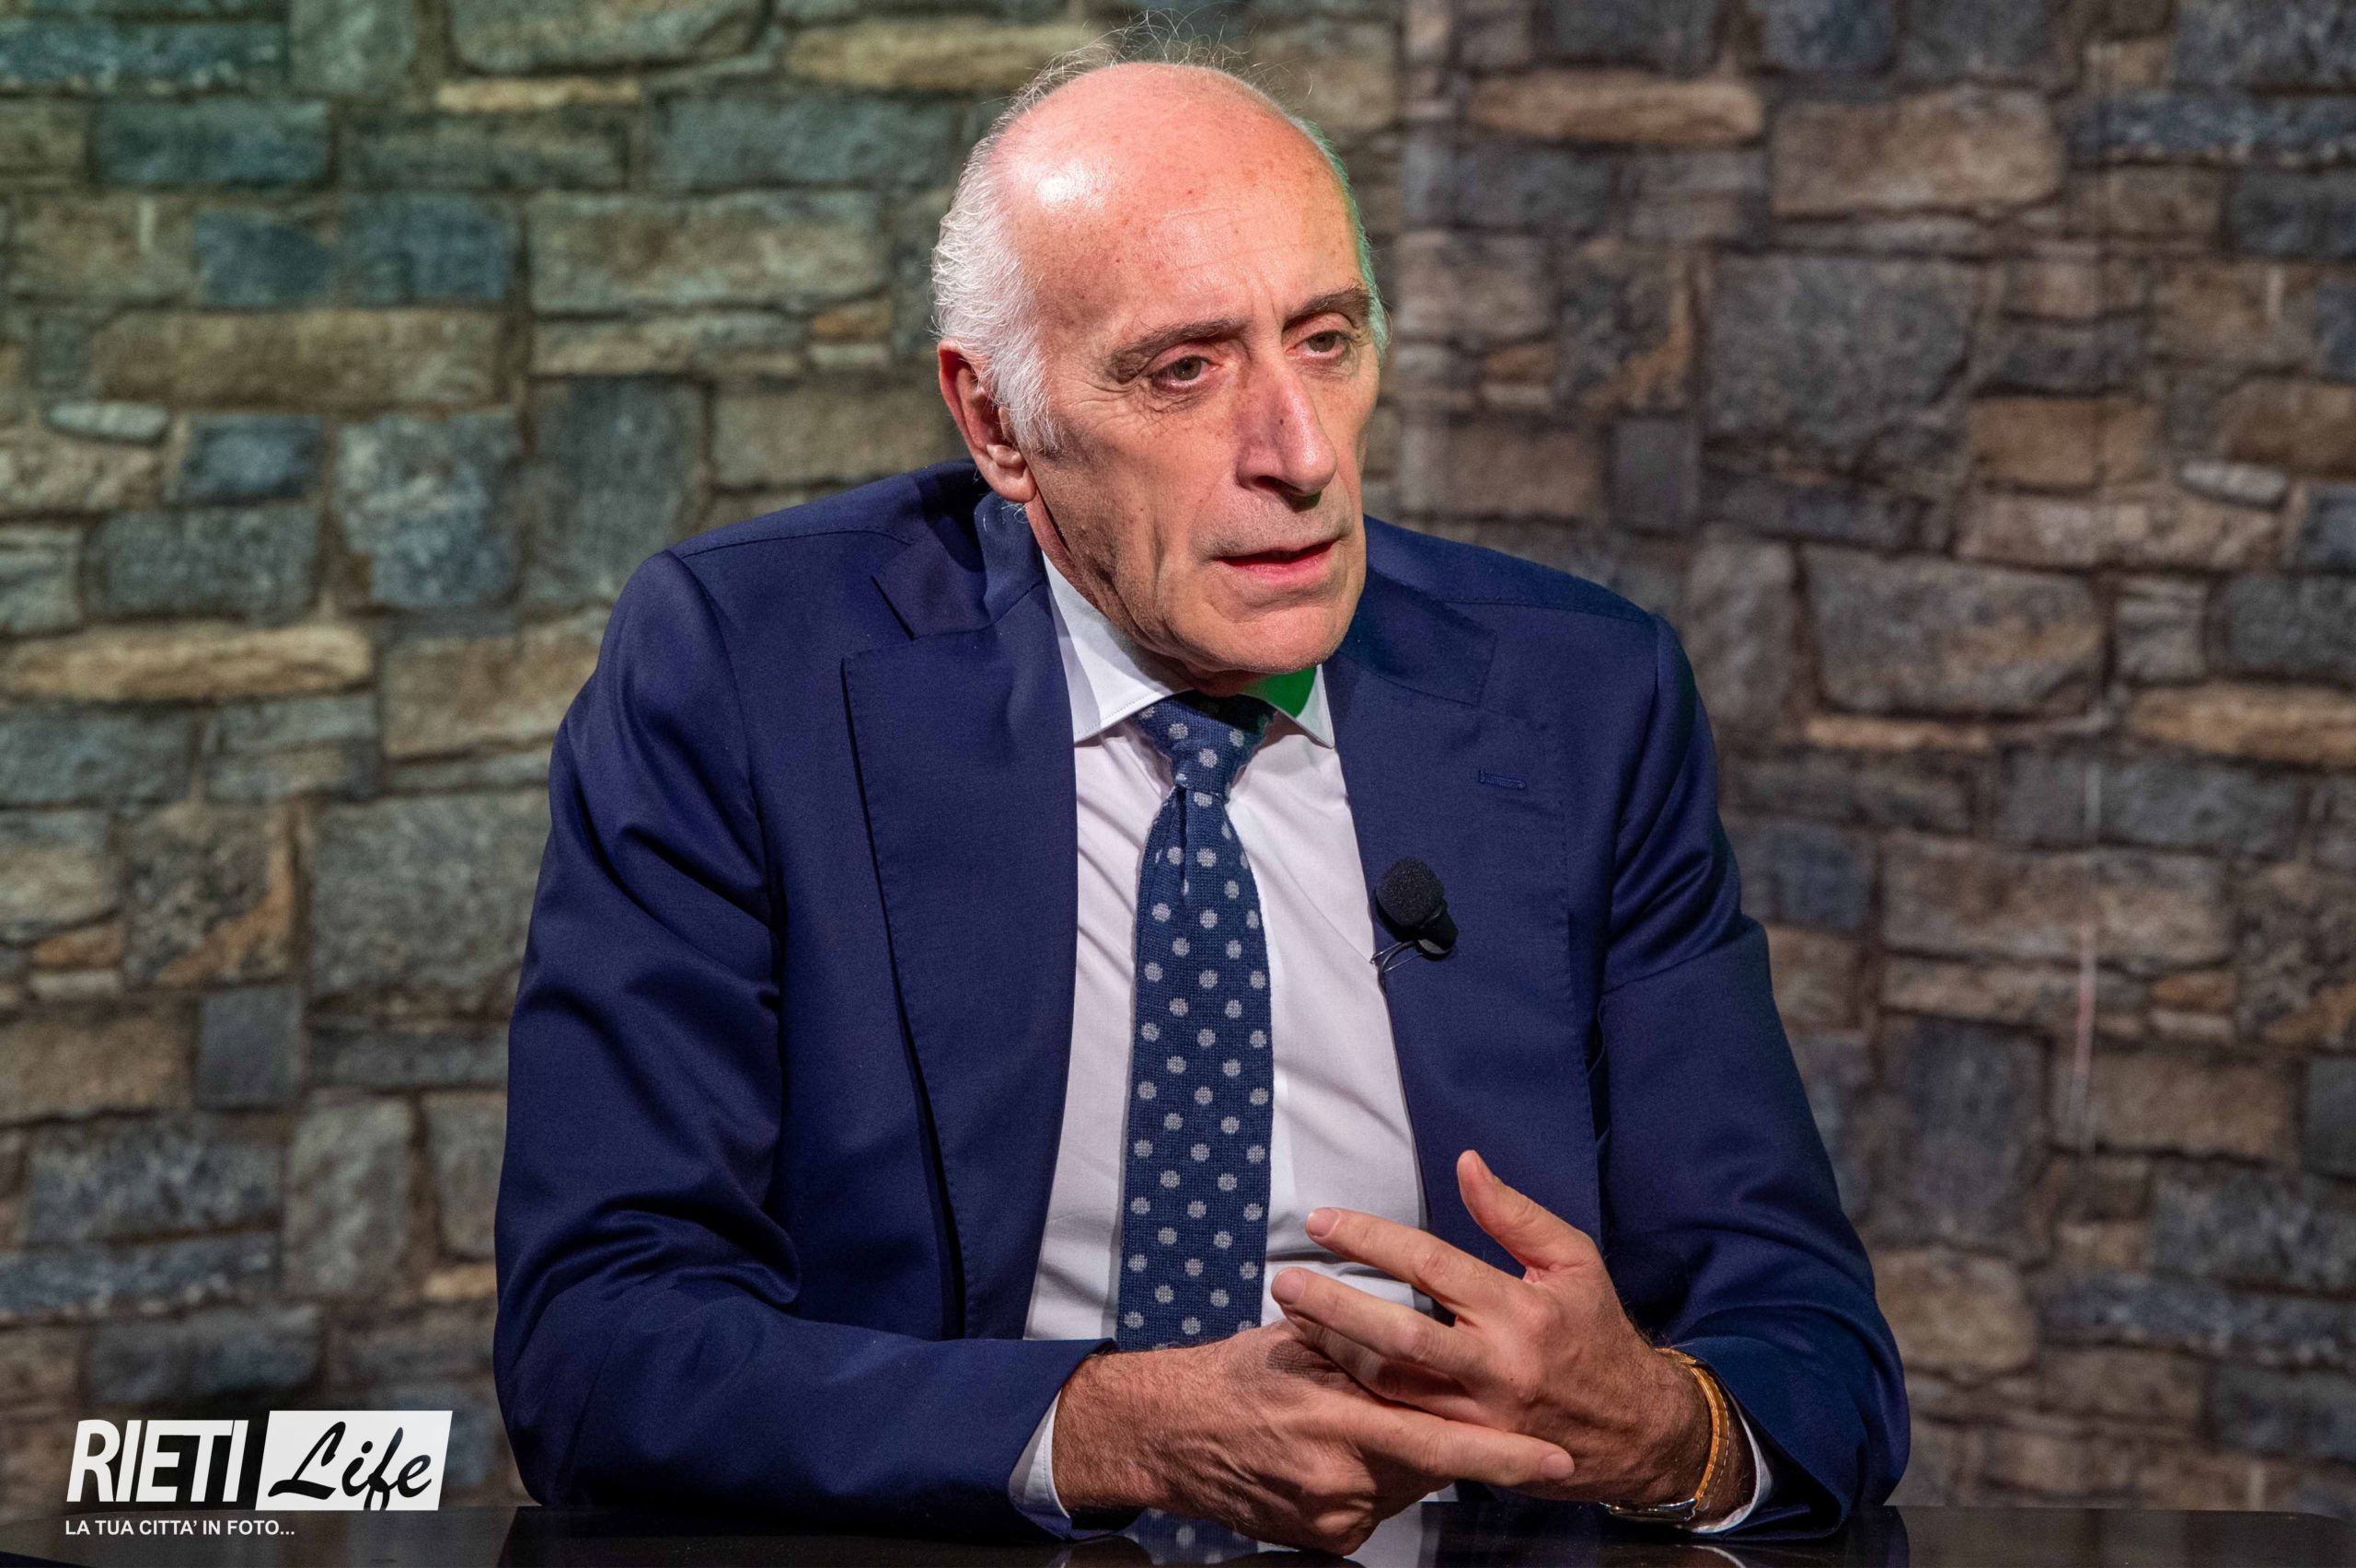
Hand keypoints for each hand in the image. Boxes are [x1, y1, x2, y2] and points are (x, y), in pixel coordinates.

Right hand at [1051, 1313, 1574, 1554]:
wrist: (1169, 1434)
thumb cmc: (1236, 1374)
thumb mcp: (1300, 1339)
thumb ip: (1365, 1341)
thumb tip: (1427, 1329)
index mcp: (1336, 1419)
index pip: (1439, 1443)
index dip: (1501, 1455)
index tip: (1554, 1460)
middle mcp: (1337, 1478)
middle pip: (1429, 1465)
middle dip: (1454, 1440)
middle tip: (1474, 1417)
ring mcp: (1330, 1517)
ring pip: (1406, 1485)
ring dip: (1405, 1453)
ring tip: (1363, 1420)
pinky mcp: (1324, 1540)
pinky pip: (1377, 1507)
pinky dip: (1376, 1478)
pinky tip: (1342, 1452)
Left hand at [1269, 1149, 1748, 1515]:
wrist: (1637, 1430)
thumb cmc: (1597, 1333)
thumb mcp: (1574, 1261)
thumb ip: (1515, 1214)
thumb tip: (1466, 1163)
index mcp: (1520, 1309)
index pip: (1431, 1263)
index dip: (1371, 1239)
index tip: (1323, 1221)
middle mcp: (1497, 1365)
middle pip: (1399, 1335)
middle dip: (1335, 1307)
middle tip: (1284, 1282)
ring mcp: (1480, 1417)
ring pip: (1392, 1387)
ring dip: (1335, 1353)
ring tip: (1291, 1322)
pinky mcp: (1470, 1451)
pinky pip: (1403, 1423)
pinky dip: (1360, 1397)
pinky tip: (1325, 1372)